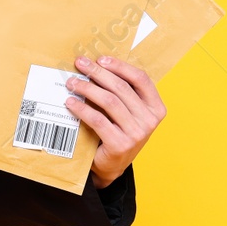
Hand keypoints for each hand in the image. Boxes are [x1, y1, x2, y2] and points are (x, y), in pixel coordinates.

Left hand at [64, 55, 165, 188]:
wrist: (112, 165)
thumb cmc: (118, 132)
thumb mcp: (128, 112)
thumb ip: (121, 93)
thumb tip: (96, 65)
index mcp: (156, 108)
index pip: (141, 79)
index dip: (120, 66)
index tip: (101, 59)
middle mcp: (150, 120)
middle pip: (121, 88)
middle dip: (98, 73)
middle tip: (80, 64)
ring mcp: (136, 133)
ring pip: (109, 101)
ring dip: (87, 88)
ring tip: (72, 83)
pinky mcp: (120, 144)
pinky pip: (97, 120)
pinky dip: (82, 108)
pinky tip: (70, 102)